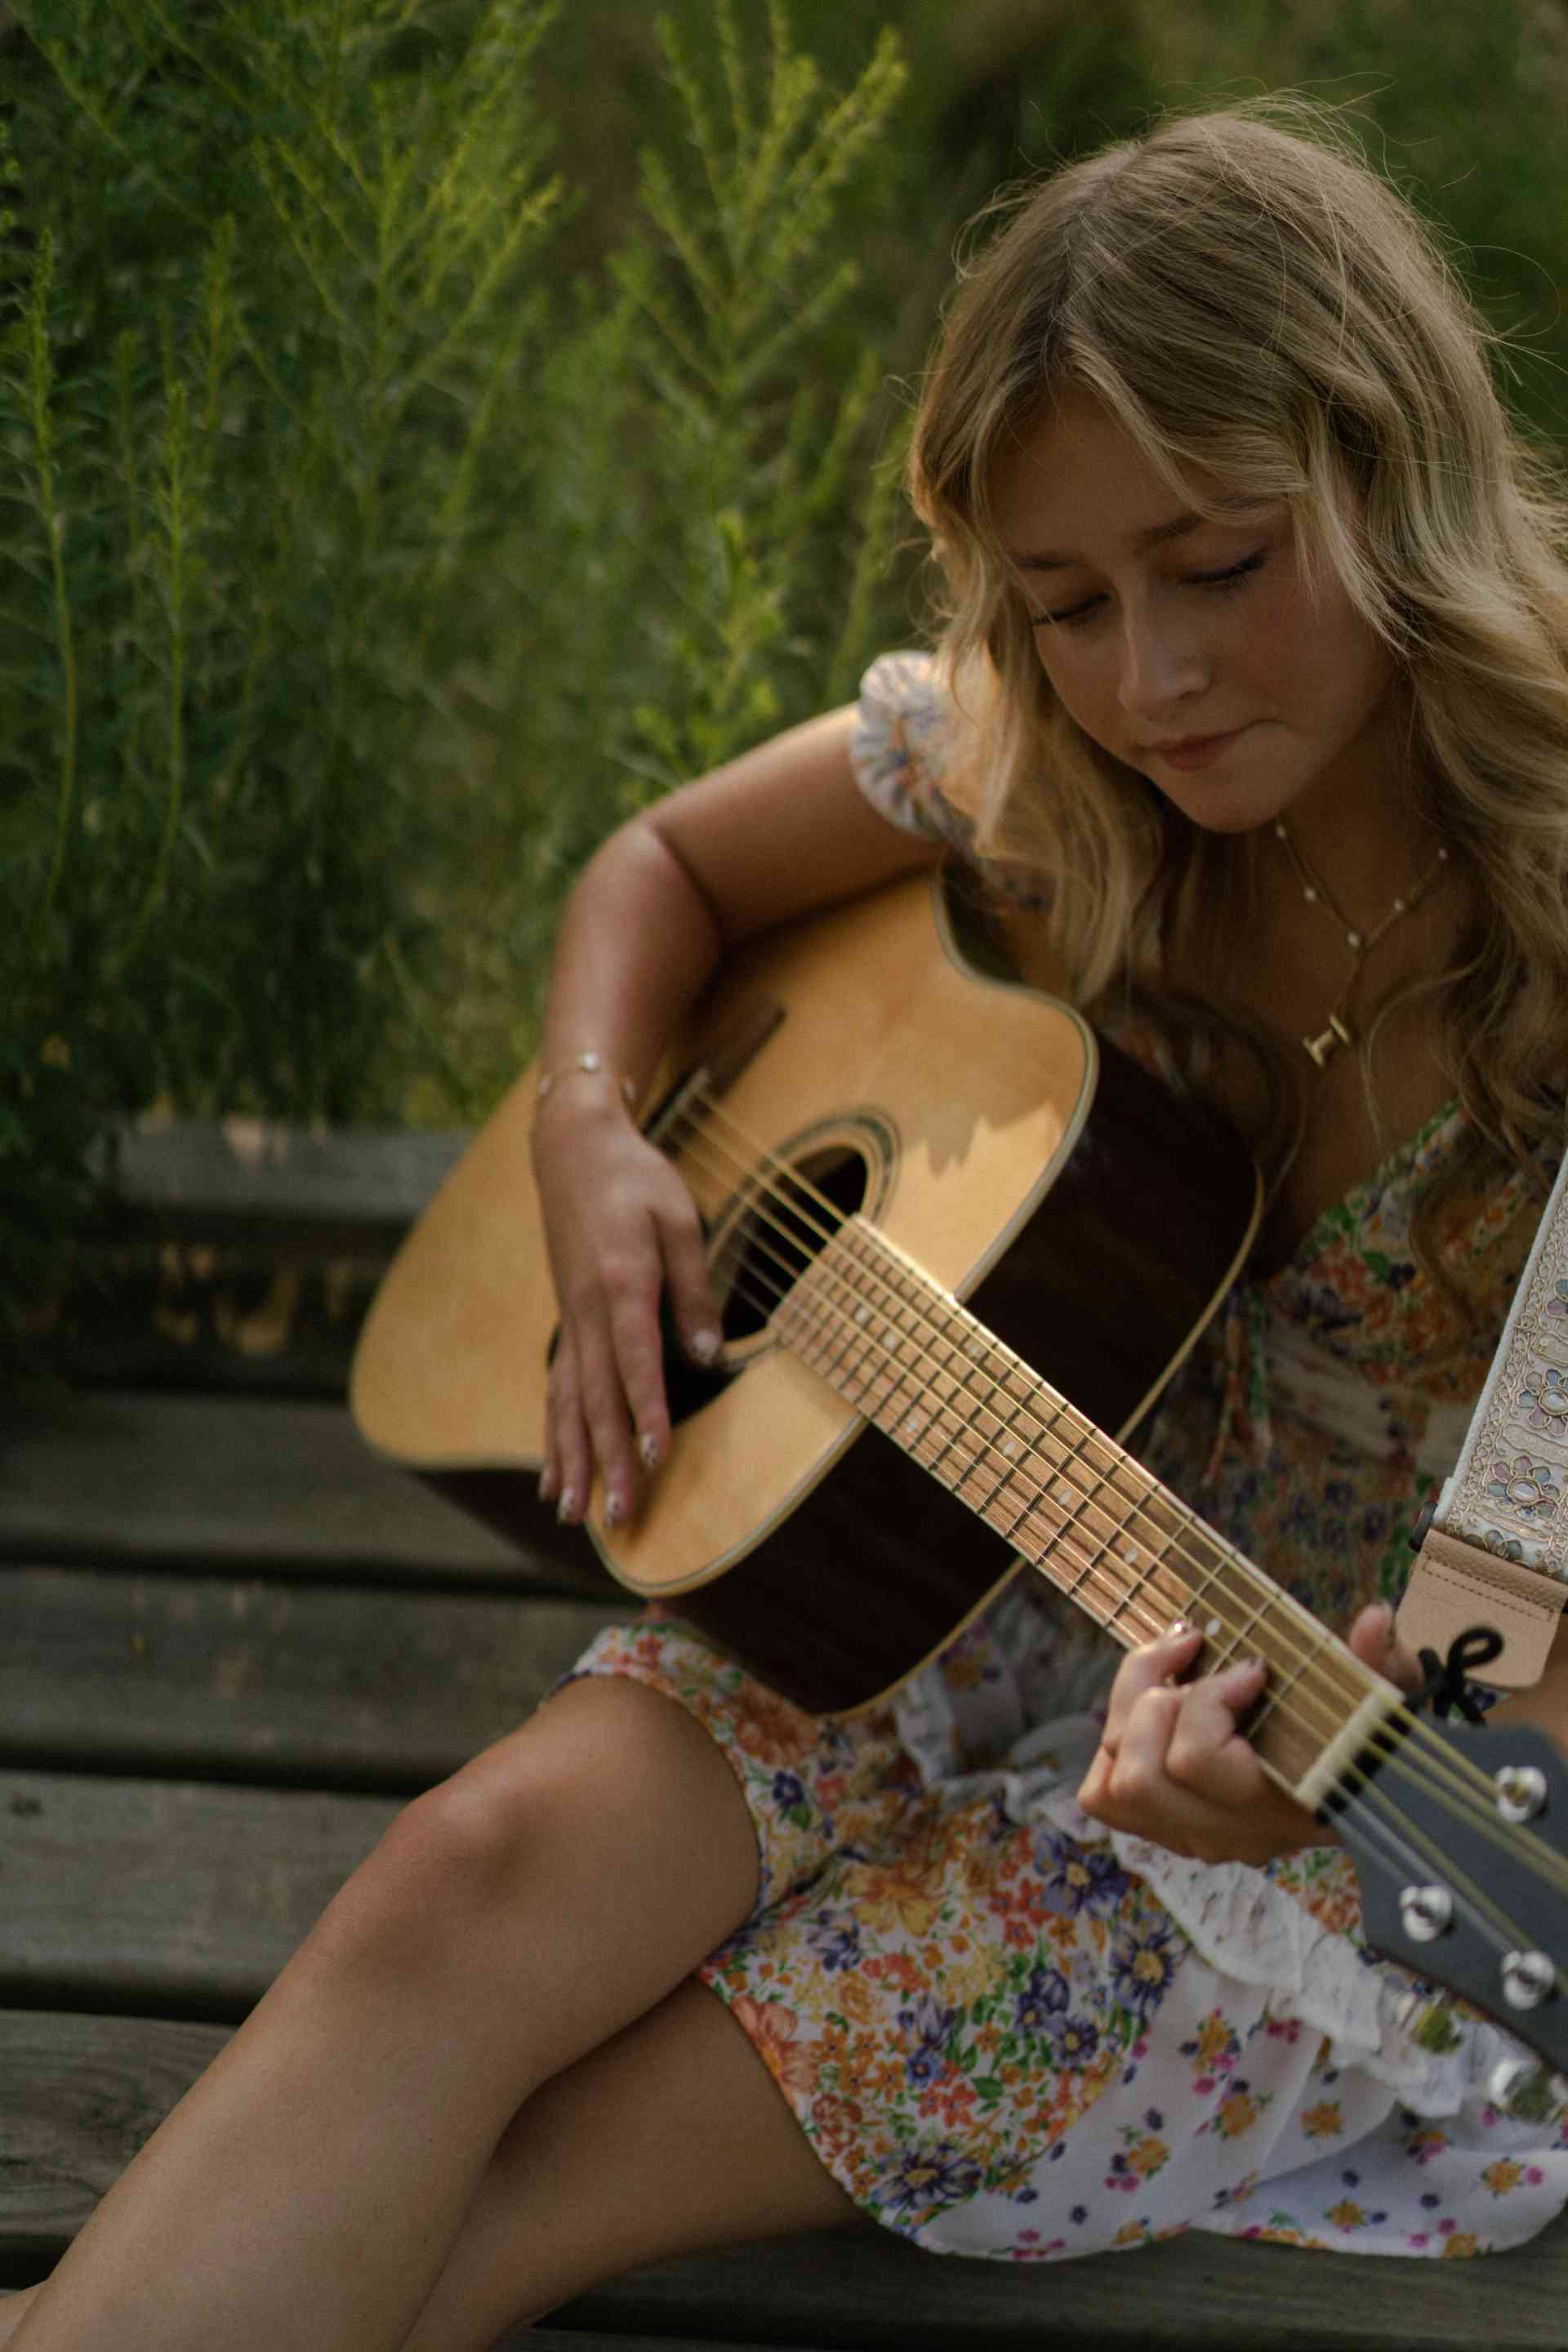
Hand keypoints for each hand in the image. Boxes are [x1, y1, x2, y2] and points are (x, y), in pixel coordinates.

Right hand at [532, 1094, 721, 1528]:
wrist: (574, 1149)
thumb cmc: (636, 1180)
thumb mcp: (680, 1220)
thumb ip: (693, 1290)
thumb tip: (709, 1355)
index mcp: (621, 1282)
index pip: (635, 1360)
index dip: (646, 1412)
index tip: (656, 1459)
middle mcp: (587, 1311)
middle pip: (597, 1398)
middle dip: (608, 1460)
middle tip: (618, 1516)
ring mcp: (570, 1320)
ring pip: (568, 1403)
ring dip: (572, 1460)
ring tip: (574, 1514)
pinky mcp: (567, 1322)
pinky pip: (557, 1390)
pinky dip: (554, 1435)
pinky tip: (552, 1476)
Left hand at [1076, 1604, 1423, 1866]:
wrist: (1354, 1786)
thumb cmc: (1362, 1735)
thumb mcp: (1379, 1695)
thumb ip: (1378, 1662)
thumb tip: (1375, 1619)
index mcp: (1284, 1808)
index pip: (1199, 1760)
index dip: (1210, 1698)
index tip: (1252, 1668)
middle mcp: (1232, 1834)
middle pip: (1141, 1774)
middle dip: (1155, 1697)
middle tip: (1192, 1652)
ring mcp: (1194, 1838)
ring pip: (1114, 1785)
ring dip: (1130, 1711)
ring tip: (1169, 1668)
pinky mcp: (1166, 1830)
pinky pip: (1103, 1795)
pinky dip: (1116, 1746)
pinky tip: (1158, 1707)